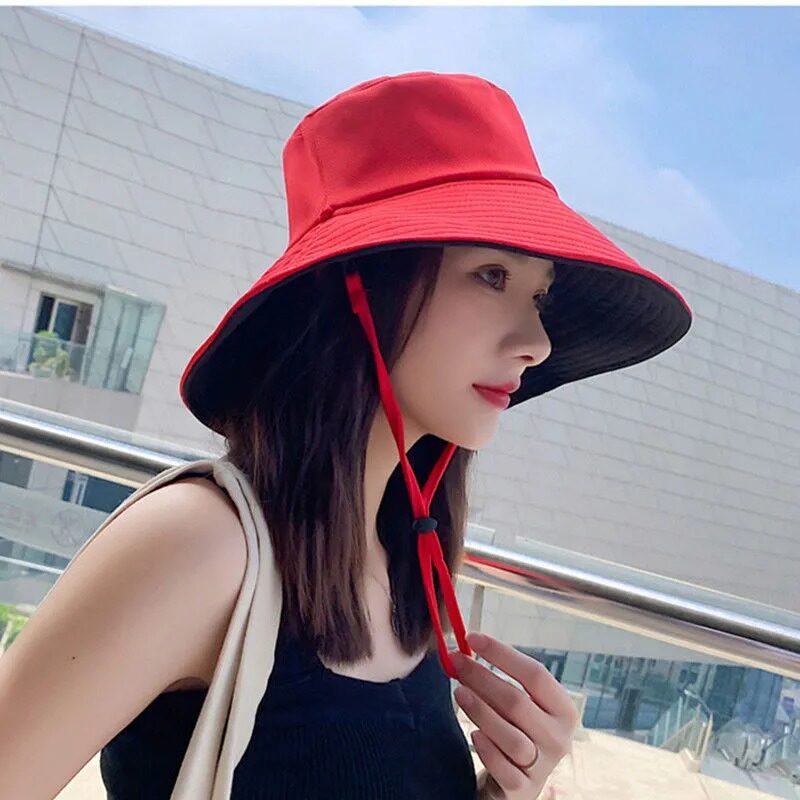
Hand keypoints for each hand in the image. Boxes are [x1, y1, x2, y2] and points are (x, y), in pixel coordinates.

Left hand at [451, 632, 578, 798]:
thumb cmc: (516, 731)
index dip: (502, 653)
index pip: (535, 674)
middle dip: (482, 677)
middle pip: (518, 702)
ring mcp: (543, 766)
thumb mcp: (520, 705)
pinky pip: (505, 769)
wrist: (515, 783)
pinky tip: (473, 735)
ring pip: (511, 736)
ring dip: (481, 710)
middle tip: (455, 662)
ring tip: (458, 692)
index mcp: (563, 710)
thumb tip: (467, 646)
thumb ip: (503, 679)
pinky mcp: (523, 789)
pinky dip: (488, 750)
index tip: (472, 638)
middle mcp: (559, 738)